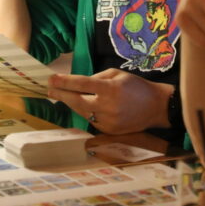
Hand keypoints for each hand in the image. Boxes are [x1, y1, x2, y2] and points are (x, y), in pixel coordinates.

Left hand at [47, 68, 172, 133]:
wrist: (155, 107)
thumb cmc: (136, 86)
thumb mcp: (118, 74)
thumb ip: (97, 78)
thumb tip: (78, 83)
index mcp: (110, 89)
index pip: (82, 84)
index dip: (65, 82)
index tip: (51, 78)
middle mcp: (107, 107)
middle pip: (77, 101)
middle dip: (61, 94)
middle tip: (49, 89)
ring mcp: (107, 121)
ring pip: (82, 112)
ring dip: (71, 103)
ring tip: (60, 96)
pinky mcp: (108, 131)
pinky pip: (91, 120)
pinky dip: (85, 112)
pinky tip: (80, 105)